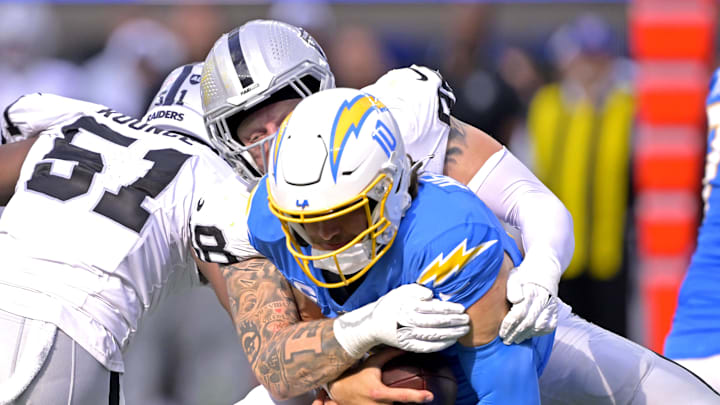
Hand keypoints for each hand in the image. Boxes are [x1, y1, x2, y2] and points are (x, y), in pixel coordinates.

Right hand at [323, 348, 433, 404]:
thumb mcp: (372, 363)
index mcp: (379, 392)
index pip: (402, 396)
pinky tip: (399, 403)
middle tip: (424, 398)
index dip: (417, 397)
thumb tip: (405, 348)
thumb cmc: (357, 374)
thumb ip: (389, 355)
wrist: (339, 389)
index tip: (430, 396)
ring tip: (414, 401)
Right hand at [333, 283, 469, 357]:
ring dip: (451, 334)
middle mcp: (408, 322)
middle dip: (454, 322)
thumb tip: (431, 295)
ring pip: (434, 336)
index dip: (449, 309)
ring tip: (464, 330)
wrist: (372, 325)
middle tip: (467, 320)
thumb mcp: (399, 292)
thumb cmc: (389, 305)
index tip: (461, 308)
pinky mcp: (408, 347)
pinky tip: (452, 341)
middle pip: (436, 323)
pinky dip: (441, 345)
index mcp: (407, 307)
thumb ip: (415, 290)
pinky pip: (428, 348)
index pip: (433, 309)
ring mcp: (408, 336)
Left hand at [499, 267, 557, 344]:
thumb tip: (515, 300)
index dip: (509, 325)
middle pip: (528, 322)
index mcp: (530, 292)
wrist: (542, 271)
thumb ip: (512, 288)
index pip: (518, 314)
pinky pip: (549, 327)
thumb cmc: (522, 277)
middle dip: (515, 333)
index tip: (501, 332)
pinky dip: (539, 333)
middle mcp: (542, 299)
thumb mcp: (513, 277)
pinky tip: (529, 334)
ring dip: (526, 335)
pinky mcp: (555, 311)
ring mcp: (550, 306)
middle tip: (506, 340)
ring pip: (539, 326)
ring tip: (516, 339)